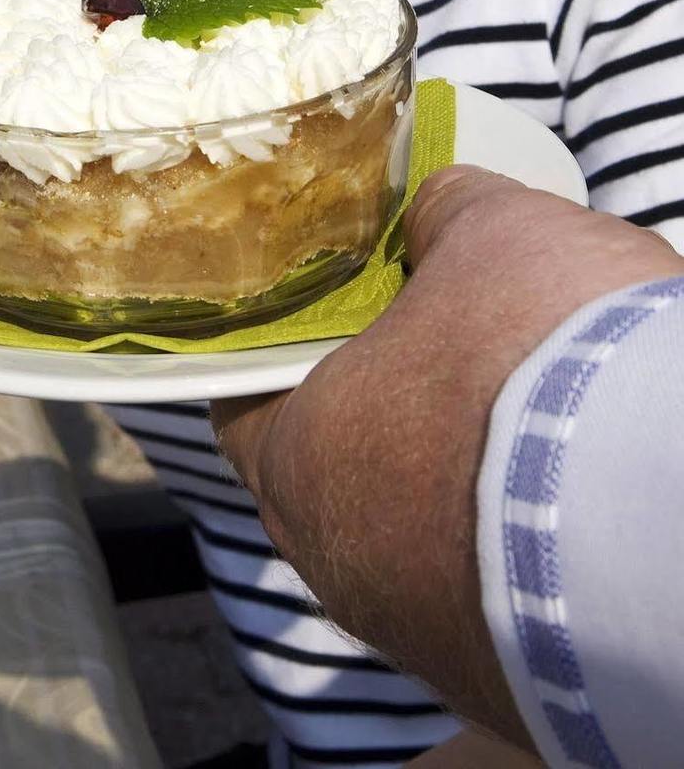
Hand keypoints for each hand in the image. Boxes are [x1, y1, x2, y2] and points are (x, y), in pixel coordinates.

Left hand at [213, 164, 679, 745]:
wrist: (671, 523)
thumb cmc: (548, 366)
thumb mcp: (497, 236)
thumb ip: (447, 214)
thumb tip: (439, 209)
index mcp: (294, 461)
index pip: (247, 395)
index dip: (283, 339)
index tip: (323, 304)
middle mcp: (341, 568)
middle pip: (339, 464)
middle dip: (391, 403)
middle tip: (444, 343)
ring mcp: (428, 633)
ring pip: (421, 532)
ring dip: (465, 473)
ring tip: (531, 410)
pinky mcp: (515, 680)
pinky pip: (499, 588)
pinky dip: (524, 537)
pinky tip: (572, 483)